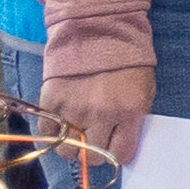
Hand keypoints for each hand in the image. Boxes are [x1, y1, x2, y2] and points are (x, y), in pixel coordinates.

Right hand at [38, 67, 155, 166]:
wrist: (98, 32)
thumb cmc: (126, 63)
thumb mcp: (143, 91)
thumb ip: (133, 120)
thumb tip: (119, 146)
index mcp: (129, 112)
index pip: (119, 154)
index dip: (115, 153)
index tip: (112, 147)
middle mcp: (101, 114)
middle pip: (91, 157)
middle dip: (92, 152)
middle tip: (92, 139)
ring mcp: (74, 108)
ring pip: (67, 150)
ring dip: (71, 145)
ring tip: (75, 131)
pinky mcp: (51, 100)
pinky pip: (46, 132)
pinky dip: (52, 131)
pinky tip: (61, 120)